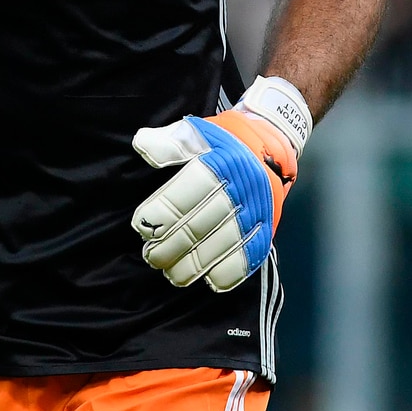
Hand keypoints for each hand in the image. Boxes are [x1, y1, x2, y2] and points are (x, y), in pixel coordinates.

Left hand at [131, 75, 310, 291]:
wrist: (270, 144)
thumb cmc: (224, 140)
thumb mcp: (196, 131)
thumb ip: (169, 141)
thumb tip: (141, 144)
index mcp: (222, 161)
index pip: (189, 191)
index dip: (163, 211)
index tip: (142, 225)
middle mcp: (242, 188)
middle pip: (203, 223)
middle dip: (173, 244)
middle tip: (151, 255)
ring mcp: (256, 212)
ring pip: (223, 245)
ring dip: (196, 264)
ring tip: (172, 273)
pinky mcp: (267, 229)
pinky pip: (250, 257)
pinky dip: (229, 272)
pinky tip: (210, 280)